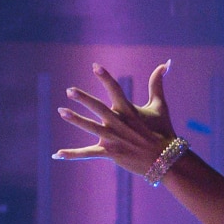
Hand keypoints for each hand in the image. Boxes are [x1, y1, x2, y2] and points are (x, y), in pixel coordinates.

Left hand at [56, 60, 181, 174]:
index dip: (105, 77)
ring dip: (76, 120)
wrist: (167, 159)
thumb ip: (157, 84)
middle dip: (84, 99)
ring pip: (91, 127)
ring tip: (61, 111)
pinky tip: (57, 153)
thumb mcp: (160, 106)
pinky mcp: (110, 152)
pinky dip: (73, 154)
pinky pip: (88, 153)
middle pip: (99, 108)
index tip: (95, 66)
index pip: (115, 90)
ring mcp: (114, 138)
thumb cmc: (162, 130)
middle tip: (69, 90)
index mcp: (129, 110)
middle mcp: (119, 123)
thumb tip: (166, 63)